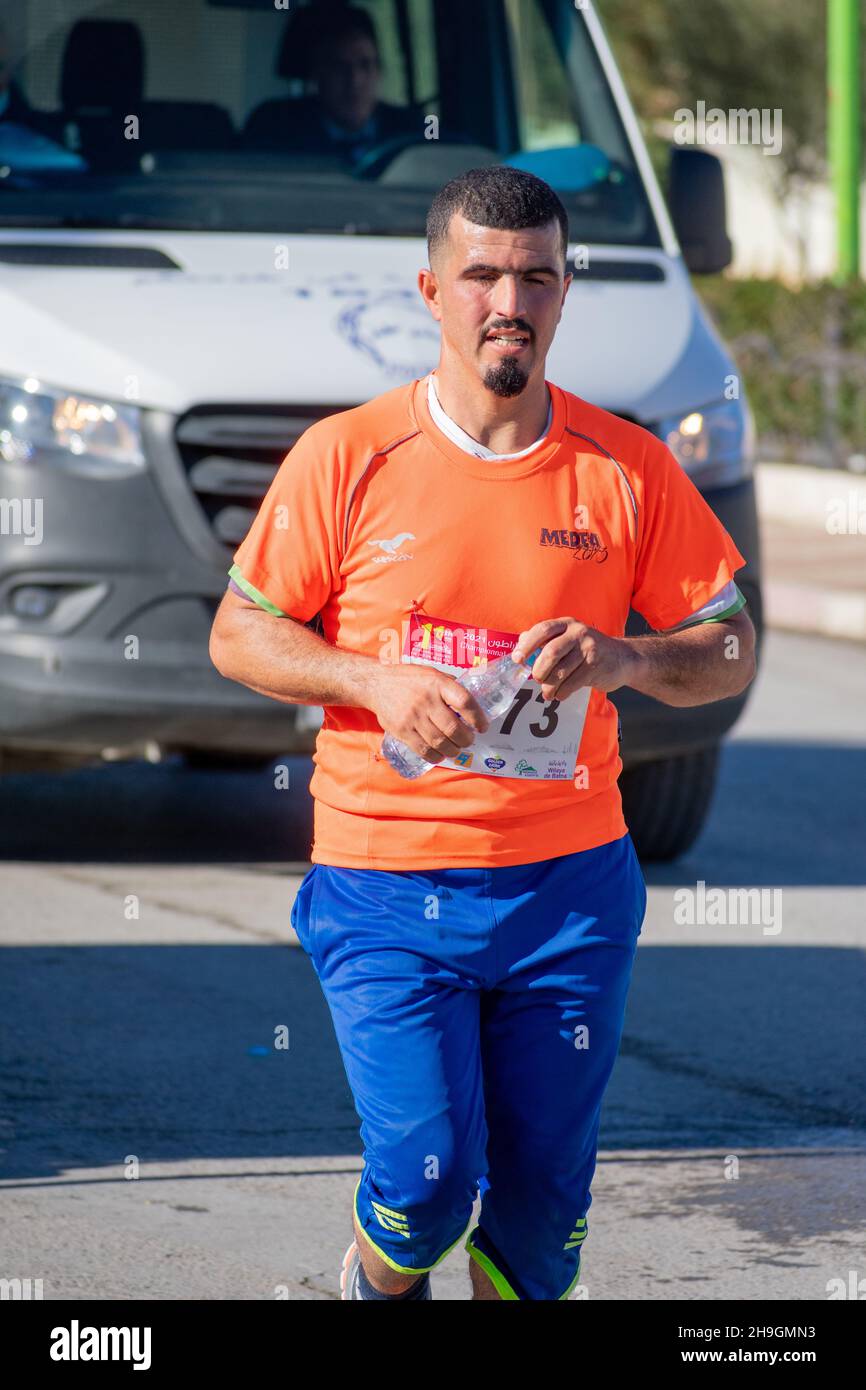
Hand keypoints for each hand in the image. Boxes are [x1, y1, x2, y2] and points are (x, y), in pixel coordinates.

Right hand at [368, 664, 489, 762]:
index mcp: (438, 683)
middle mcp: (426, 700)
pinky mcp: (402, 731)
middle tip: (468, 740)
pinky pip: (423, 750)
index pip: (465, 702)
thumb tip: (470, 702)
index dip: (478, 717)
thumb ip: (450, 686)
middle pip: (454, 728)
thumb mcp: (432, 674)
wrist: (377, 684)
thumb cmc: (409, 679)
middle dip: (466, 739)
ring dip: (453, 750)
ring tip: (456, 749)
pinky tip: (440, 755)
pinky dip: (436, 756)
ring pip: (440, 742)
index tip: (482, 726)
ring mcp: (413, 717)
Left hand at [512, 617, 637, 701]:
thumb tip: (519, 645)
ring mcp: (589, 649)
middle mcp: (578, 633)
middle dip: (539, 670)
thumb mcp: (567, 639)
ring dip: (549, 686)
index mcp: (566, 624)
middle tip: (536, 679)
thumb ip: (545, 641)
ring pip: (560, 672)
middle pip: (550, 652)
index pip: (542, 630)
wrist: (622, 658)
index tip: (517, 660)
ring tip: (547, 692)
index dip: (526, 645)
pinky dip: (562, 692)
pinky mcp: (595, 667)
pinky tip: (560, 694)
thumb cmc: (586, 650)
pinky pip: (572, 683)